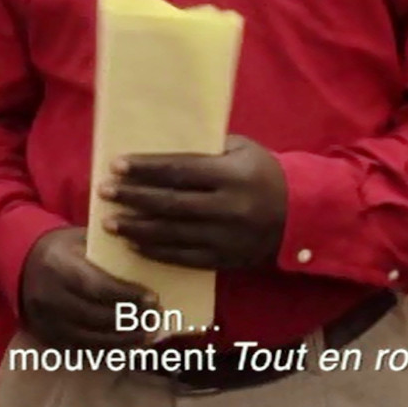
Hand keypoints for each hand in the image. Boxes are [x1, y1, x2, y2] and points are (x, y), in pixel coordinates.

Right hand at [19, 227, 158, 349]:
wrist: (21, 262)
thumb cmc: (61, 248)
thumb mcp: (81, 238)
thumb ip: (108, 249)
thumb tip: (149, 258)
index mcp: (58, 265)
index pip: (96, 286)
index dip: (127, 295)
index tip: (154, 299)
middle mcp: (48, 295)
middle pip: (95, 316)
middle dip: (130, 321)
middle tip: (157, 319)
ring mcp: (45, 320)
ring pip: (89, 338)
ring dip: (123, 340)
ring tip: (150, 336)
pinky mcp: (46, 337)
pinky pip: (80, 350)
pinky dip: (107, 351)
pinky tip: (129, 347)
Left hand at [100, 135, 287, 270]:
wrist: (303, 215)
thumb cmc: (265, 174)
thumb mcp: (244, 150)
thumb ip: (208, 149)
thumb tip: (164, 147)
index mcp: (232, 175)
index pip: (179, 170)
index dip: (146, 168)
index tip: (117, 165)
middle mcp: (228, 207)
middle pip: (170, 203)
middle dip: (133, 197)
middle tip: (104, 192)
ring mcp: (226, 236)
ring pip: (173, 233)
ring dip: (137, 228)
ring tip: (110, 222)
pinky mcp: (225, 258)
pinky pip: (184, 257)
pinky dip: (156, 251)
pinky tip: (134, 244)